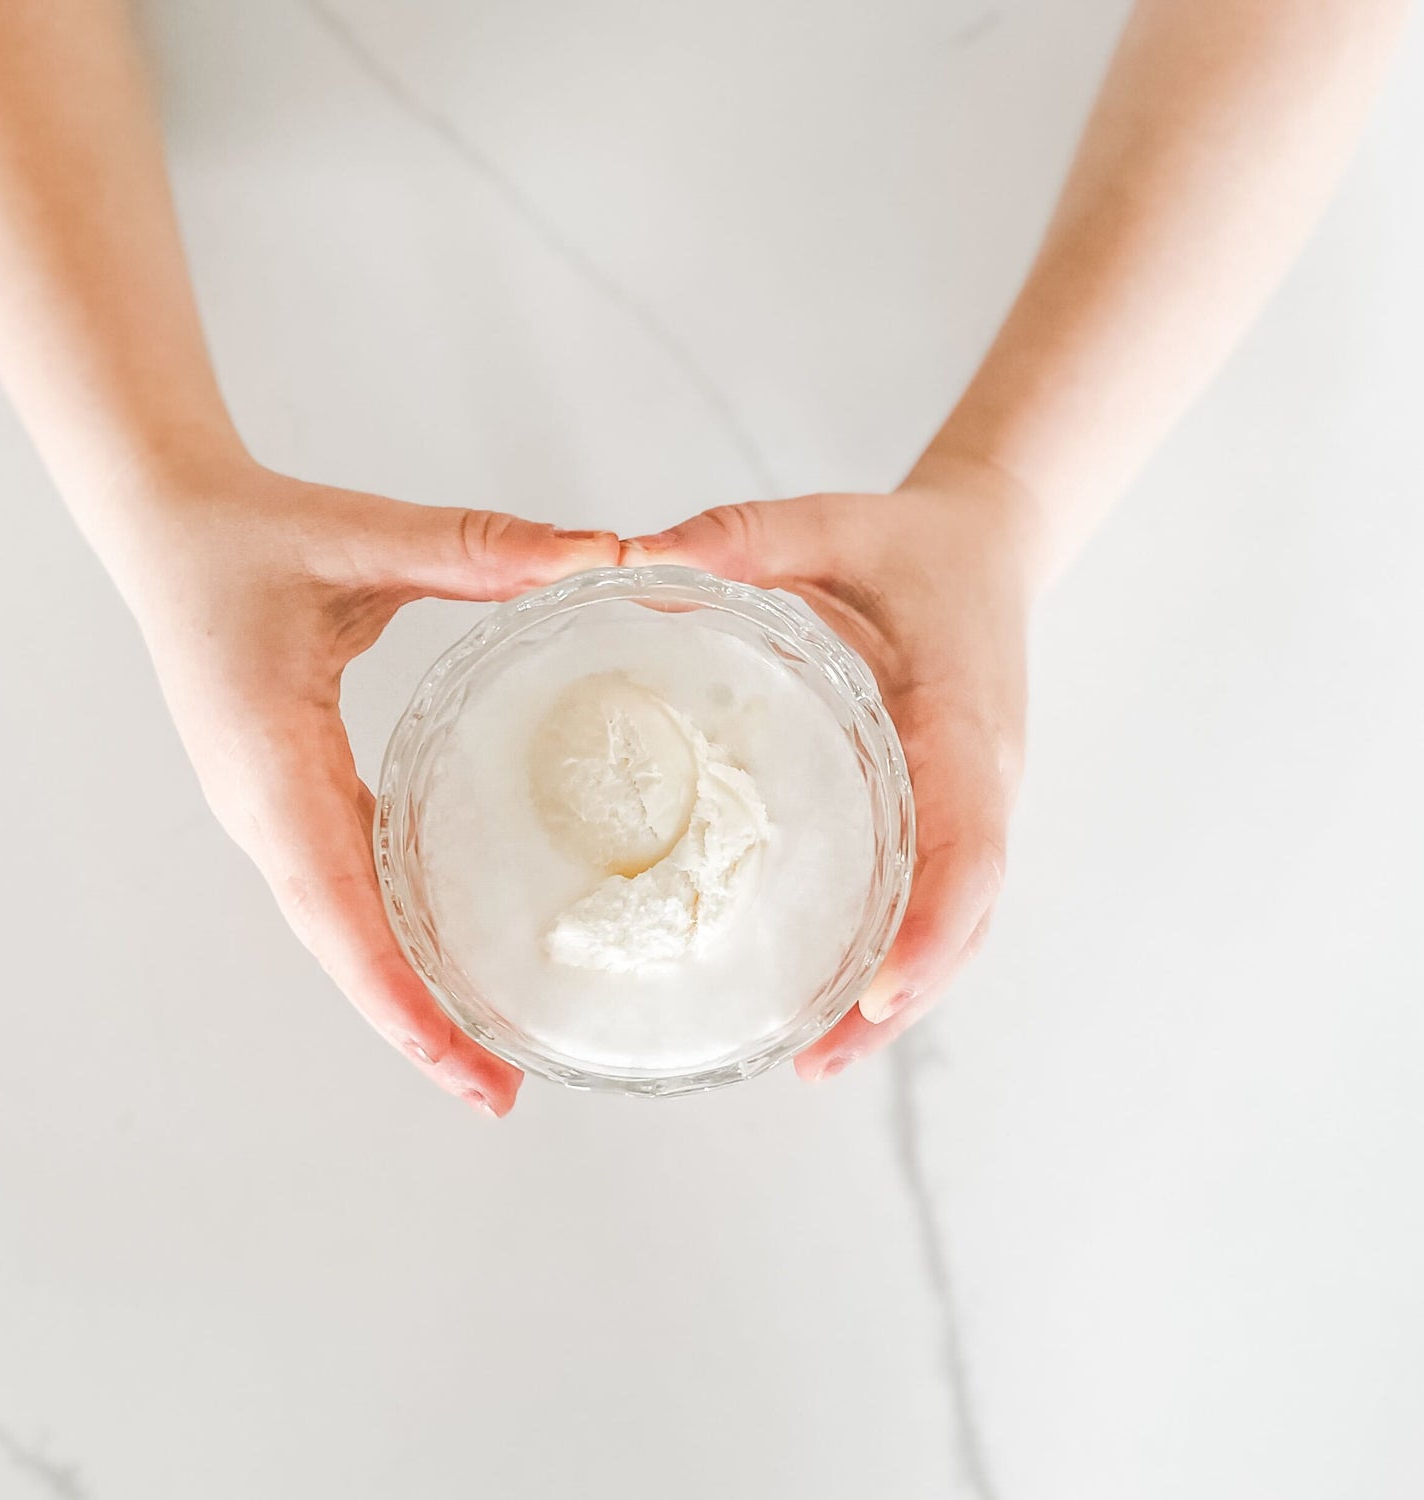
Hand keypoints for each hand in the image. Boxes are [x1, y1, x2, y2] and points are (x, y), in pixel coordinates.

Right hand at [109, 453, 616, 1116]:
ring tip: (483, 1058)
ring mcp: (270, 809)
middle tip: (501, 1094)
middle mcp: (263, 807)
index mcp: (270, 762)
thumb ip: (475, 548)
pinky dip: (389, 941)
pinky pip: (341, 888)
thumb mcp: (360, 539)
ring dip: (403, 996)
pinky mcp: (288, 795)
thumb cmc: (247, 536)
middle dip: (414, 1029)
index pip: (336, 908)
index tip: (464, 1061)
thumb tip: (596, 554)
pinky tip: (441, 961)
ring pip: (339, 930)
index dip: (397, 994)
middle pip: (340, 948)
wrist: (167, 528)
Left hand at [622, 453, 1040, 1078]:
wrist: (987, 547)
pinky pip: (934, 896)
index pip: (967, 845)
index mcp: (963, 722)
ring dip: (898, 998)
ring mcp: (970, 802)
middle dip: (901, 997)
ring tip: (817, 1061)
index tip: (875, 992)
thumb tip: (630, 557)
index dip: (930, 927)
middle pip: (962, 916)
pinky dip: (895, 955)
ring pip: (953, 923)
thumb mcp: (830, 524)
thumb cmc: (911, 547)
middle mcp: (979, 779)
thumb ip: (741, 536)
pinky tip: (834, 995)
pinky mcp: (947, 810)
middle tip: (817, 1063)